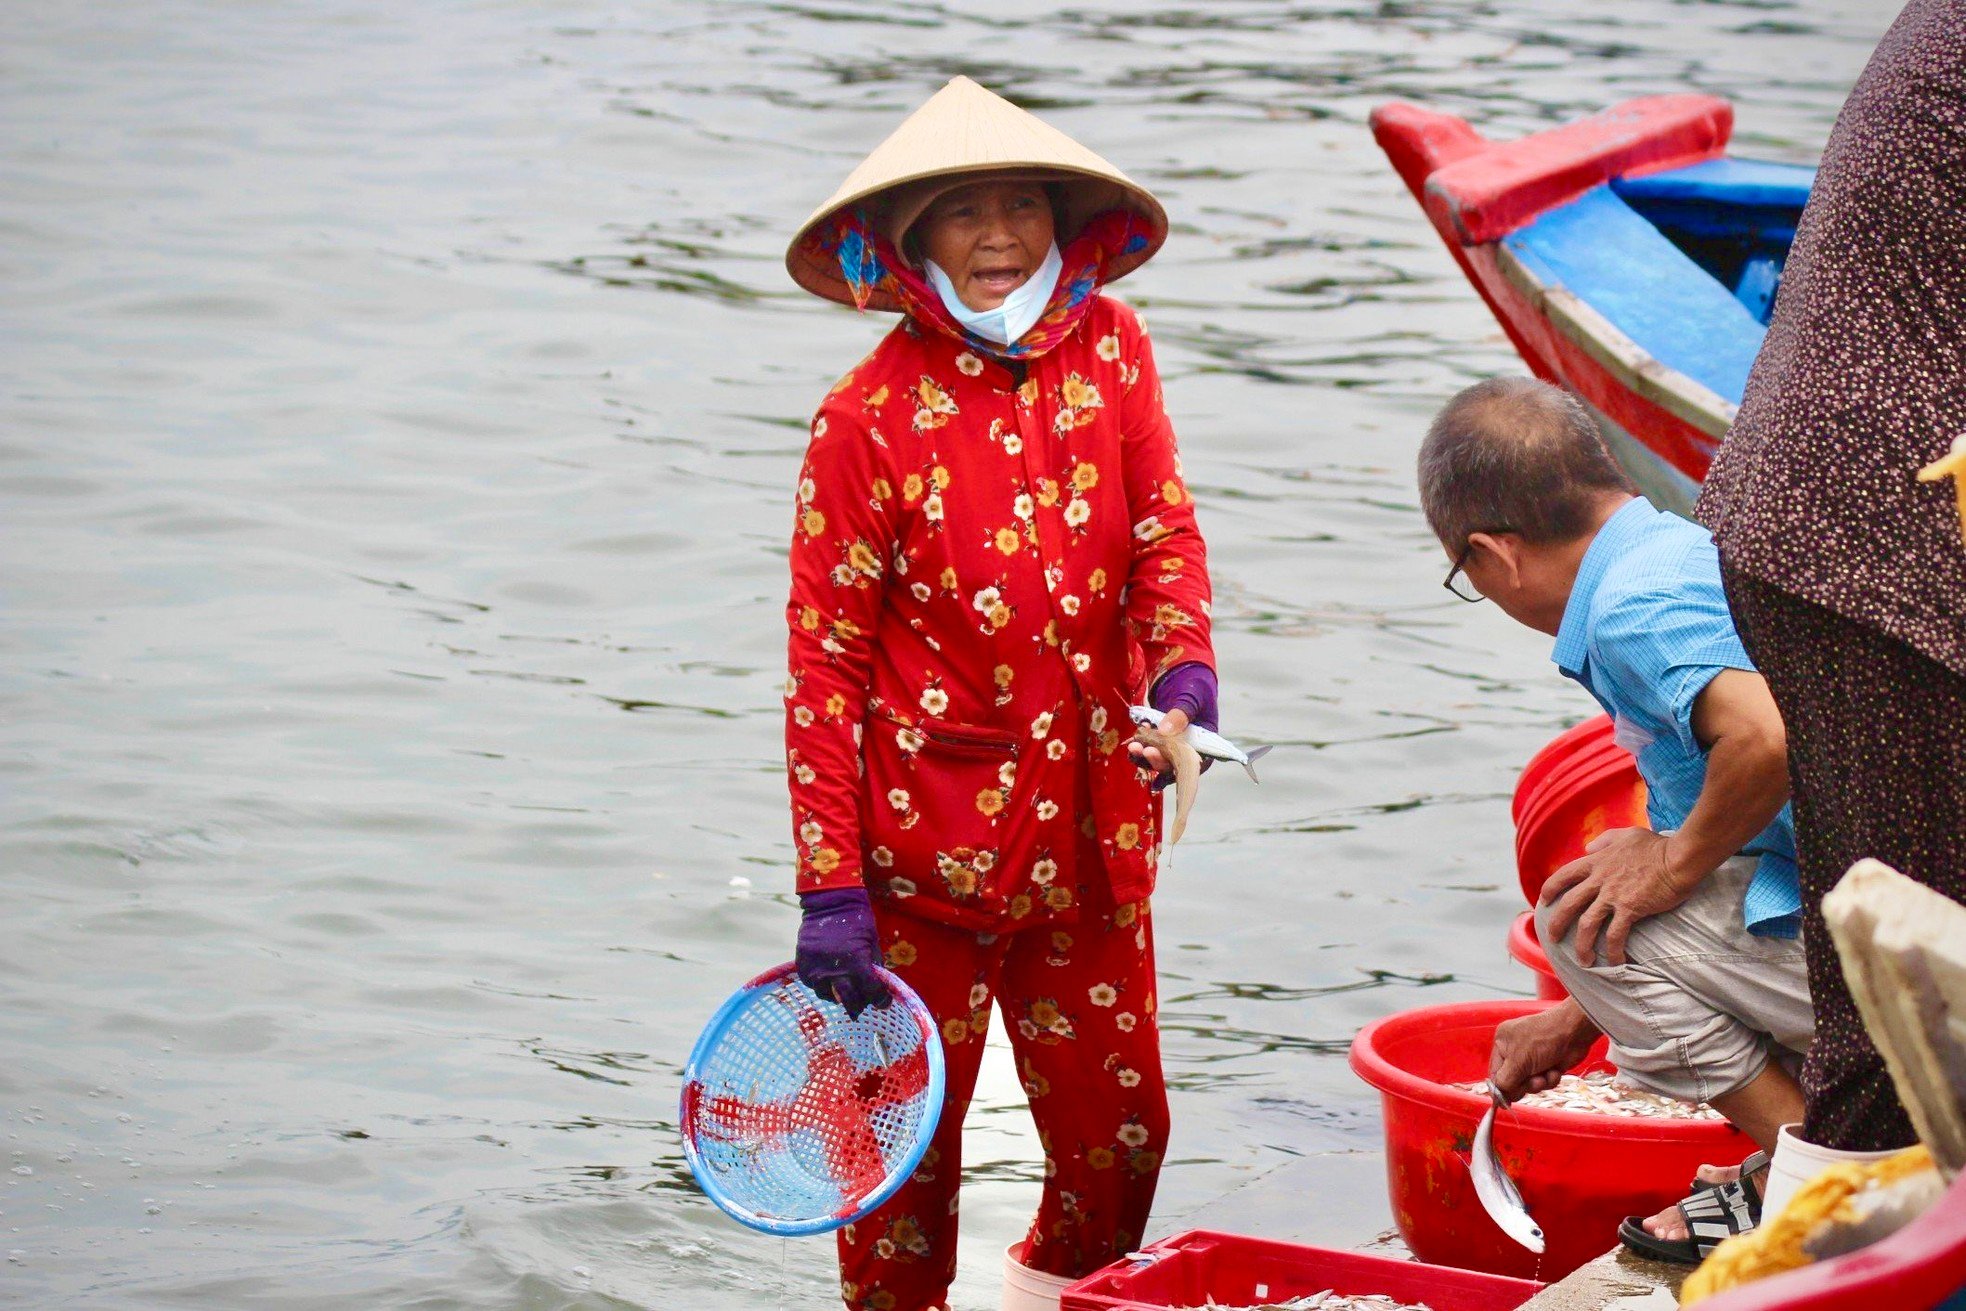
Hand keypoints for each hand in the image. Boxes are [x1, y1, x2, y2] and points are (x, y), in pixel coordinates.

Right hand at [794, 888, 891, 1018]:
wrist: (829, 902)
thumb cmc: (857, 920)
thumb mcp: (873, 942)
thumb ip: (874, 966)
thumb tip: (879, 986)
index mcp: (856, 963)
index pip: (871, 993)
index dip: (881, 999)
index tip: (883, 1001)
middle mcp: (834, 971)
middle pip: (849, 1002)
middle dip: (859, 1005)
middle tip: (862, 1004)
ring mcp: (816, 970)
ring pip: (829, 996)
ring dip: (838, 995)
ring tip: (843, 988)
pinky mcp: (803, 966)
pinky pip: (813, 985)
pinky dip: (822, 985)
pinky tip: (828, 978)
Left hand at [1129, 664, 1219, 791]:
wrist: (1183, 677)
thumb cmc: (1195, 688)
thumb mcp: (1192, 698)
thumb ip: (1182, 713)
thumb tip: (1165, 731)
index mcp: (1205, 744)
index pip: (1194, 764)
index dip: (1178, 767)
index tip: (1165, 759)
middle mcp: (1188, 749)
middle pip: (1173, 764)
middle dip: (1157, 760)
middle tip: (1145, 751)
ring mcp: (1172, 746)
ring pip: (1158, 758)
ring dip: (1145, 756)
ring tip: (1134, 746)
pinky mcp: (1158, 740)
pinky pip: (1148, 747)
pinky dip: (1141, 744)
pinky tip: (1136, 734)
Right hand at [1489, 1001, 1599, 1101]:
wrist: (1574, 1032)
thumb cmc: (1541, 1041)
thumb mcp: (1518, 1062)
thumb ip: (1504, 1082)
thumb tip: (1496, 1101)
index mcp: (1502, 1044)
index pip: (1495, 1073)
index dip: (1500, 1089)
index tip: (1505, 1103)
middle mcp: (1515, 1051)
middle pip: (1512, 1081)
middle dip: (1524, 1085)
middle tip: (1533, 1082)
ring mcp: (1532, 1059)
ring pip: (1529, 1084)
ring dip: (1539, 1083)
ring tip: (1545, 1075)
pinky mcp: (1548, 1065)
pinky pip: (1544, 1082)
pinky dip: (1550, 1079)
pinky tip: (1555, 1071)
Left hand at [1538, 827, 1697, 967]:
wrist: (1679, 857)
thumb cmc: (1657, 846)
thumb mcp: (1626, 835)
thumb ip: (1605, 840)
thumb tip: (1588, 847)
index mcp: (1596, 862)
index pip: (1564, 875)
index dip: (1550, 889)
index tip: (1544, 901)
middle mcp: (1599, 880)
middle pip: (1568, 904)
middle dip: (1557, 924)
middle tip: (1553, 939)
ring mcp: (1613, 896)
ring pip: (1586, 924)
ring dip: (1582, 946)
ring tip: (1583, 961)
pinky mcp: (1630, 909)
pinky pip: (1615, 935)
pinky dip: (1613, 951)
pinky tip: (1615, 963)